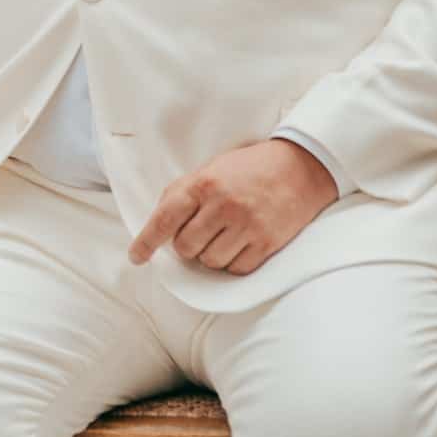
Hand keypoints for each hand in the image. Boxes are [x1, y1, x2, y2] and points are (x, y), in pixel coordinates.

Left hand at [128, 140, 338, 275]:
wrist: (300, 167)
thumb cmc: (249, 168)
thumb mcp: (210, 169)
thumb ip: (183, 193)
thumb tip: (159, 225)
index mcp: (203, 183)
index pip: (165, 219)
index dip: (146, 242)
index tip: (136, 257)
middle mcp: (223, 205)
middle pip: (185, 247)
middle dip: (187, 245)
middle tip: (200, 232)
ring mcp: (247, 225)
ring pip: (210, 262)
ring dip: (211, 255)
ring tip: (224, 234)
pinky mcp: (267, 242)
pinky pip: (236, 269)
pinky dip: (233, 262)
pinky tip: (240, 243)